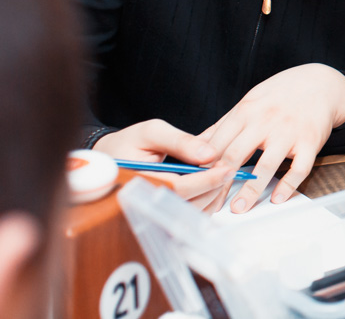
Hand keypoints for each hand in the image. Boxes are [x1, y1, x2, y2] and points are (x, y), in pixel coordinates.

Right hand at [92, 119, 237, 209]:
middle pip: (187, 205)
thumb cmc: (128, 144)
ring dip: (211, 197)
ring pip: (189, 215)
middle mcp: (142, 205)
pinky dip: (203, 204)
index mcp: (138, 182)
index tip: (227, 169)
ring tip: (222, 177)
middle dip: (213, 188)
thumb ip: (180, 141)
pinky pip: (185, 217)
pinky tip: (211, 187)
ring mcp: (149, 216)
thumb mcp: (151, 132)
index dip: (206, 180)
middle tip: (230, 171)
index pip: (178, 189)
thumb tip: (209, 153)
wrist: (108, 159)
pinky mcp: (157, 219)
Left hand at [198, 64, 344, 213]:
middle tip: (211, 202)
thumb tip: (195, 145)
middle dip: (221, 181)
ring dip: (251, 190)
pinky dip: (288, 185)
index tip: (195, 185)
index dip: (204, 166)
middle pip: (237, 154)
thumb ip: (223, 125)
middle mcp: (266, 121)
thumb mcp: (249, 102)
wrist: (320, 83)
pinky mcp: (311, 142)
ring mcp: (290, 132)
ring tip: (239, 208)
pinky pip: (299, 168)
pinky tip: (276, 198)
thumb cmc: (280, 95)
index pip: (218, 143)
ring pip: (267, 165)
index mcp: (247, 111)